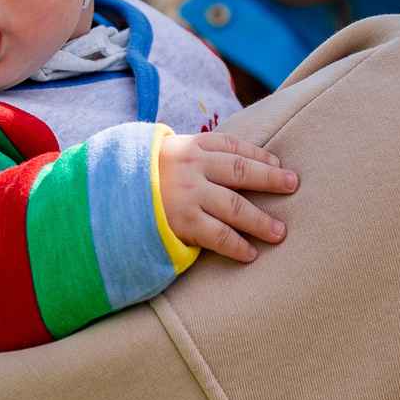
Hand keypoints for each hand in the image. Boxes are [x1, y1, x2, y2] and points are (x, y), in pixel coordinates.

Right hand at [155, 131, 297, 262]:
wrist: (105, 194)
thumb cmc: (143, 176)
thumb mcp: (168, 154)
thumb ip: (198, 157)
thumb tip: (234, 162)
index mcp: (192, 146)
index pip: (234, 147)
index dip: (260, 156)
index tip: (279, 164)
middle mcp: (193, 167)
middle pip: (242, 172)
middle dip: (271, 179)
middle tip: (294, 186)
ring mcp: (188, 195)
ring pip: (236, 207)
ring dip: (261, 221)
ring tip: (280, 232)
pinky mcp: (182, 222)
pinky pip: (218, 235)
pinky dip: (237, 245)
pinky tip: (251, 253)